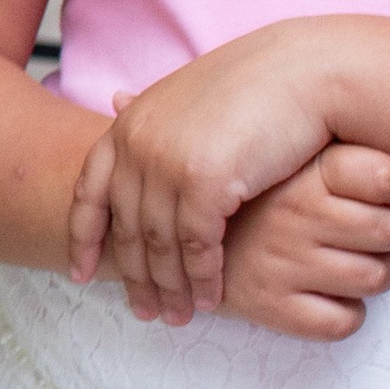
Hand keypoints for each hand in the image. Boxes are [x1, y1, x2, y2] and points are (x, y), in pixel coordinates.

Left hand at [68, 26, 341, 319]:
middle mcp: (137, 144)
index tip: (80, 274)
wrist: (309, 73)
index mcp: (129, 124)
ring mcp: (166, 163)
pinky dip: (202, 277)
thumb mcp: (189, 93)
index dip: (83, 238)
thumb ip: (152, 111)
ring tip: (178, 315)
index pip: (88, 192)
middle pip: (124, 227)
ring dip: (169, 286)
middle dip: (132, 275)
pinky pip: (195, 246)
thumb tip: (115, 100)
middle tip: (143, 312)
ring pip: (158, 244)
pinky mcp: (203, 183)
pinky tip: (210, 298)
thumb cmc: (259, 82)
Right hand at [217, 144, 389, 340]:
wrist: (184, 238)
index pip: (389, 176)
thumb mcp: (296, 159)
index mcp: (304, 172)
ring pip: (377, 277)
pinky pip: (344, 321)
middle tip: (375, 232)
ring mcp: (282, 261)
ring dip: (376, 274)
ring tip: (352, 262)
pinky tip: (329, 295)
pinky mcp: (271, 306)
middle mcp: (293, 214)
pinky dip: (347, 314)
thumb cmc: (260, 198)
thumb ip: (348, 152)